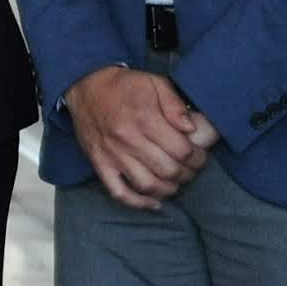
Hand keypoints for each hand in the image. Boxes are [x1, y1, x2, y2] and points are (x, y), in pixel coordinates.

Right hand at [63, 64, 215, 207]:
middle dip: (187, 174)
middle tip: (192, 170)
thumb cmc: (124, 85)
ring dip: (168, 189)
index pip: (181, 150)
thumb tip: (191, 129)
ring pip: (148, 185)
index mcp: (144, 118)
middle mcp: (128, 140)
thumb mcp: (155, 82)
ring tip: (176, 183)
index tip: (200, 156)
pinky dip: (139, 203)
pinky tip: (154, 202)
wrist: (86, 86)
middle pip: (168, 170)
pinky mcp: (100, 164)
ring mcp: (112, 155)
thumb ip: (175, 105)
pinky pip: (119, 192)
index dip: (197, 157)